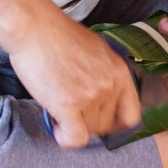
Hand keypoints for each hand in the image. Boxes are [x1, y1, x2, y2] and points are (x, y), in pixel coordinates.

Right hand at [3, 12, 139, 148]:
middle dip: (88, 122)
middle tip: (71, 111)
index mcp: (120, 73)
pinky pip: (75, 139)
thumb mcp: (97, 51)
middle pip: (106, 125)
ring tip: (59, 111)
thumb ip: (105, 74)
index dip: (115, 123)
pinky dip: (65, 139)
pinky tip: (56, 125)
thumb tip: (102, 95)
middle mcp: (110, 86)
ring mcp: (91, 96)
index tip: (100, 121)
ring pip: (89, 132)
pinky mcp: (69, 105)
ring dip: (73, 126)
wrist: (35, 29)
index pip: (132, 116)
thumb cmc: (60, 36)